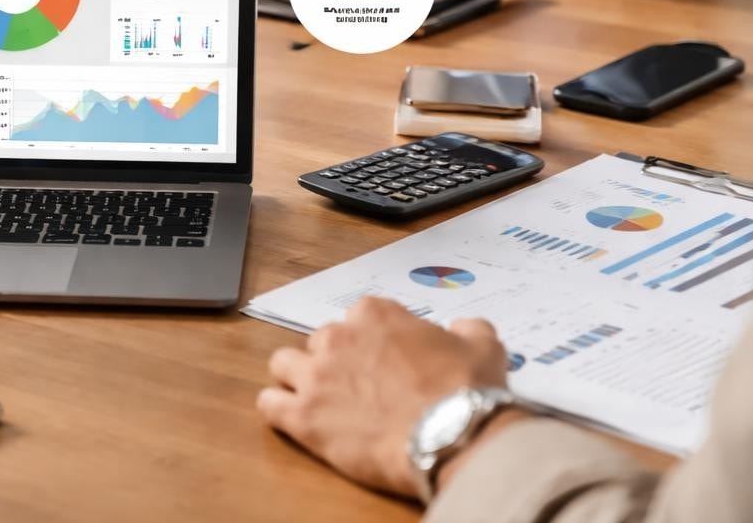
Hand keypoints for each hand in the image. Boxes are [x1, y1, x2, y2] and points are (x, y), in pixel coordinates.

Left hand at [257, 297, 508, 497]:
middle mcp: (337, 337)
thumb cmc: (466, 392)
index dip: (371, 341)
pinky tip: (293, 419)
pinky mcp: (302, 416)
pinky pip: (269, 403)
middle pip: (321, 341)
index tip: (385, 360)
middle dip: (335, 360)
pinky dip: (278, 409)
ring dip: (297, 378)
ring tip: (317, 399)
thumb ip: (469, 330)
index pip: (358, 317)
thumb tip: (463, 328)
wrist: (452, 437)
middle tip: (357, 386)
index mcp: (374, 315)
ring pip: (284, 364)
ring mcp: (316, 376)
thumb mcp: (483, 347)